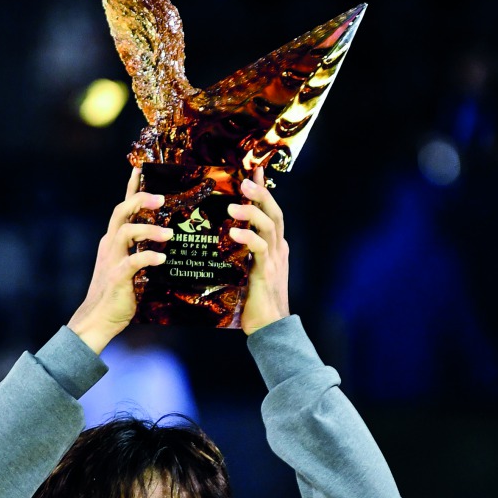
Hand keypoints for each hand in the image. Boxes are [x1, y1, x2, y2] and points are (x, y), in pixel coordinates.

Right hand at [68, 168, 172, 353]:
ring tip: (169, 234)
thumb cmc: (118, 294)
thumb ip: (142, 251)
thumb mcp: (130, 267)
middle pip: (121, 212)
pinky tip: (161, 260)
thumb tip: (168, 242)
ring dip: (148, 230)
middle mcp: (110, 245)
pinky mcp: (117, 278)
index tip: (140, 169)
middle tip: (162, 198)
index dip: (131, 188)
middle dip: (140, 200)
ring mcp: (112, 260)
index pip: (123, 208)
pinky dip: (148, 258)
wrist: (98, 319)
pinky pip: (132, 262)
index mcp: (113, 241)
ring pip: (126, 232)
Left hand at [227, 167, 289, 334]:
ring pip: (268, 226)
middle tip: (245, 179)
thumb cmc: (253, 300)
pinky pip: (260, 249)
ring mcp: (274, 260)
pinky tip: (234, 232)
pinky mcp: (266, 273)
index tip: (254, 171)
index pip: (271, 211)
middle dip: (260, 193)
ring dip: (252, 212)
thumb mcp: (246, 269)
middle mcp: (277, 248)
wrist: (269, 327)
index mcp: (274, 246)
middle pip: (274, 212)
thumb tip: (220, 237)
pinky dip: (248, 238)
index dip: (263, 191)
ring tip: (233, 206)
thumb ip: (240, 252)